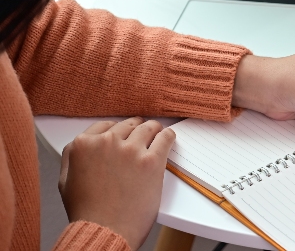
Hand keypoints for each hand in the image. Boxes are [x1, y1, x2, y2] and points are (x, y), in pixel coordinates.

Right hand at [58, 117, 175, 249]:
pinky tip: (168, 138)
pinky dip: (168, 136)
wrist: (105, 231)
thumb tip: (86, 144)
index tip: (125, 133)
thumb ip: (73, 157)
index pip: (106, 125)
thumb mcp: (65, 181)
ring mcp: (131, 150)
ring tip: (158, 134)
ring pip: (148, 127)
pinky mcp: (151, 160)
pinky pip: (165, 137)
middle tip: (143, 134)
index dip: (118, 130)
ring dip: (154, 130)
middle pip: (129, 124)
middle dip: (136, 129)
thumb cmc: (87, 212)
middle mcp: (107, 142)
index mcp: (84, 145)